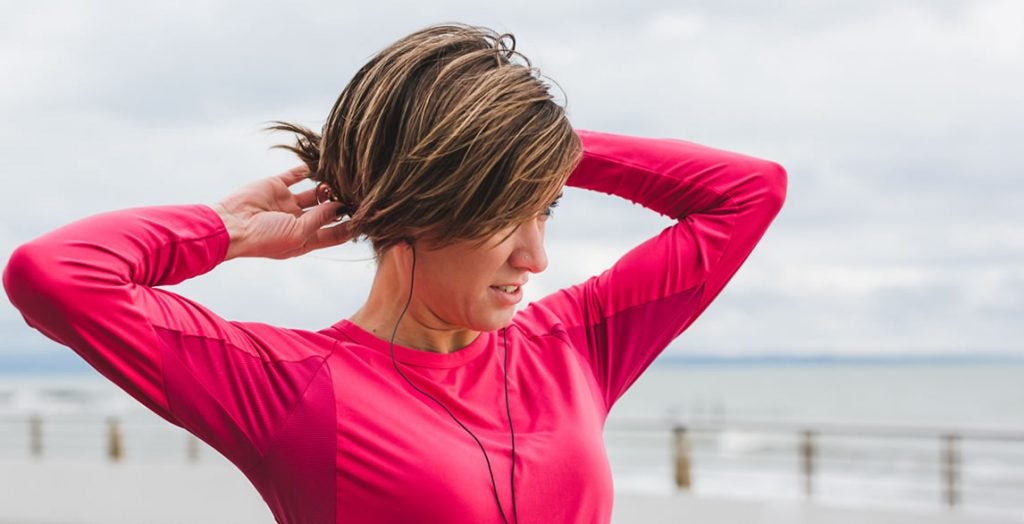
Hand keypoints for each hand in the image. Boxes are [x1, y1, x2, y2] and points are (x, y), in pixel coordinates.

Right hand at [212, 166, 352, 260]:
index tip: (369, 218)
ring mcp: (287, 204)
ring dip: (328, 186)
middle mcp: (298, 222)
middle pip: (328, 212)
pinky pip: (295, 175)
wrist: (231, 225)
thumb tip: (340, 207)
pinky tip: (320, 162)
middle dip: (343, 204)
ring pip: (315, 193)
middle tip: (361, 193)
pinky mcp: (276, 186)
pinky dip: (307, 168)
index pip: (335, 234)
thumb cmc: (264, 238)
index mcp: (305, 239)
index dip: (351, 227)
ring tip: (343, 178)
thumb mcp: (298, 234)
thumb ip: (320, 219)